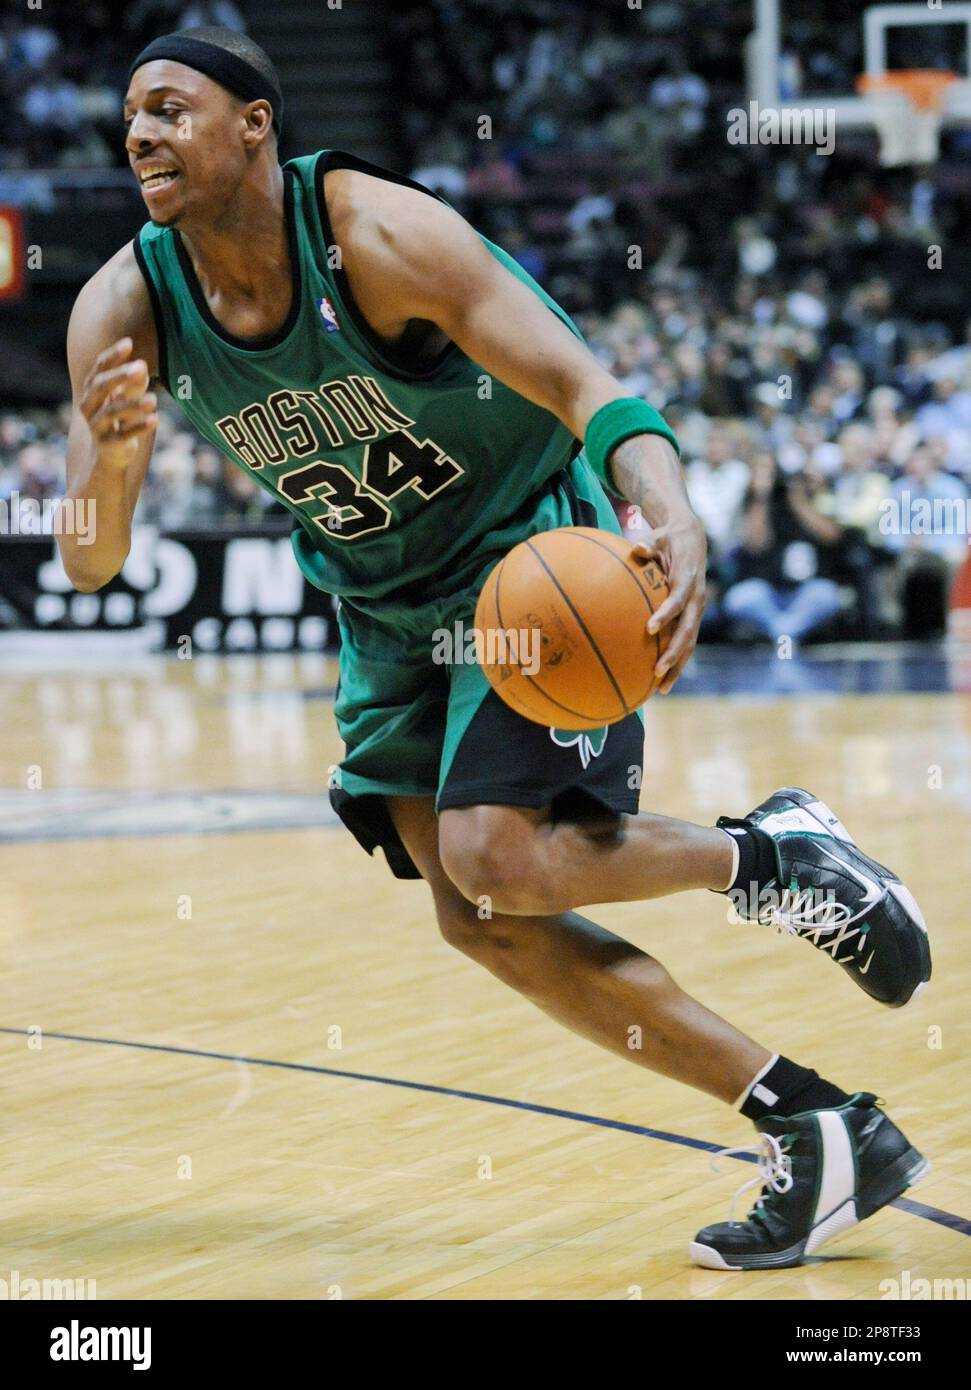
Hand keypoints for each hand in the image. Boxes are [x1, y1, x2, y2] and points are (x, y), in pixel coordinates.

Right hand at [80, 338, 156, 468]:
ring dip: (134, 404)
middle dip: (120, 375)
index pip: (99, 368)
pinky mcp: (107, 444)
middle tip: (141, 367)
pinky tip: (155, 420)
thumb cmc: (121, 417)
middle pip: (101, 386)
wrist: (110, 454)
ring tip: (154, 399)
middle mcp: (89, 405)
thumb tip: (142, 365)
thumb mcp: (128, 396)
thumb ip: (134, 381)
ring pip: (112, 411)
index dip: (113, 356)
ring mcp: (97, 426)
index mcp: (92, 389)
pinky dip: (139, 427)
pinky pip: (122, 435)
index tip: (129, 343)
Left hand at [632, 512, 706, 692]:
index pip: (678, 600)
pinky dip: (677, 662)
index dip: (666, 614)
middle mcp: (696, 600)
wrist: (693, 540)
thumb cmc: (670, 539)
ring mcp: (696, 611)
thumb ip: (649, 544)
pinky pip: (686, 644)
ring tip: (661, 688)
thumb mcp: (660, 536)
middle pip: (687, 631)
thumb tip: (637, 547)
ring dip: (677, 666)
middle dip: (674, 652)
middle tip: (656, 669)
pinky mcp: (692, 618)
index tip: (650, 628)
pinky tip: (661, 682)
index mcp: (688, 581)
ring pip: (690, 644)